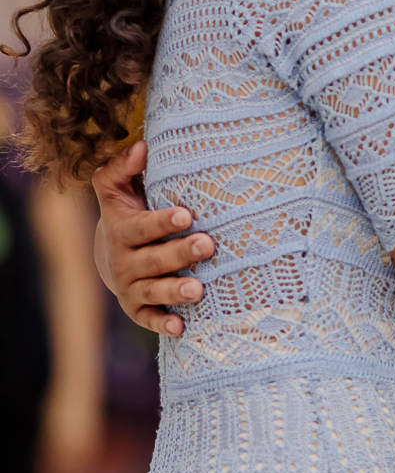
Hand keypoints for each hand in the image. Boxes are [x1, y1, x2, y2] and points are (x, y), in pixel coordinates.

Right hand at [92, 140, 213, 336]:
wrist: (108, 253)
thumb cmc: (127, 212)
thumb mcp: (117, 188)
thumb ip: (125, 167)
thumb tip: (143, 146)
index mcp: (122, 230)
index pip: (142, 226)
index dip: (162, 221)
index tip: (186, 214)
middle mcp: (124, 261)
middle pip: (153, 260)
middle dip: (180, 254)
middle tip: (208, 244)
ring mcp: (130, 287)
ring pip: (153, 291)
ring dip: (175, 292)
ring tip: (199, 290)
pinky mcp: (137, 309)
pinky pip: (148, 319)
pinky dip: (162, 324)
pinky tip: (181, 327)